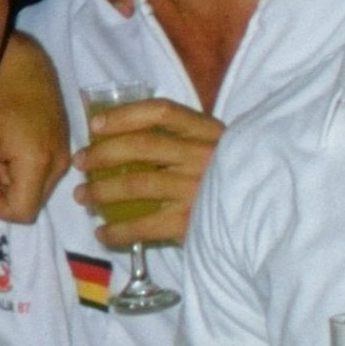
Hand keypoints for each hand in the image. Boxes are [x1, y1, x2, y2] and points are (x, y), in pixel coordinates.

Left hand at [0, 32, 62, 223]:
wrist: (24, 64)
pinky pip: (41, 173)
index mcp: (39, 163)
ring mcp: (64, 156)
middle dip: (2, 191)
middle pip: (29, 202)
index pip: (22, 212)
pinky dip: (20, 168)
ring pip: (34, 189)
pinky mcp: (62, 148)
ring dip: (10, 179)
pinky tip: (8, 144)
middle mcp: (59, 165)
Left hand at [73, 97, 222, 248]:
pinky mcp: (191, 222)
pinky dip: (116, 231)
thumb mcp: (213, 151)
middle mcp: (204, 157)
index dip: (124, 115)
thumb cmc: (227, 180)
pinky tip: (102, 233)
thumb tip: (119, 138)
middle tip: (79, 162)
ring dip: (100, 192)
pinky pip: (142, 225)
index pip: (161, 112)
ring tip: (82, 197)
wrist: (265, 221)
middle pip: (141, 147)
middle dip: (101, 154)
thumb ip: (179, 142)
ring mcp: (197, 189)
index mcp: (209, 132)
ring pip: (135, 185)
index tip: (95, 124)